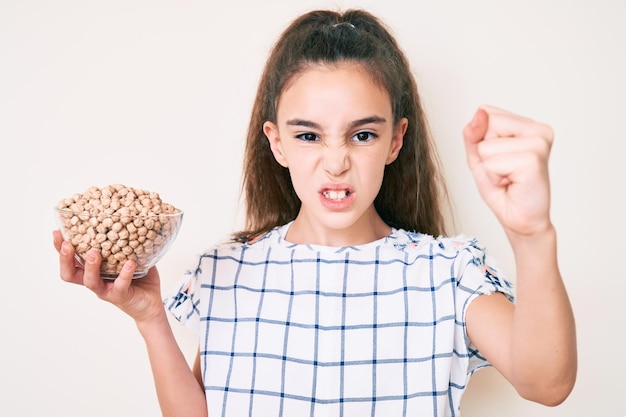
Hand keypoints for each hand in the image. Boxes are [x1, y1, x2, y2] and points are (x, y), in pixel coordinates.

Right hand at [53, 230, 165, 324]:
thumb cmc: (139, 279)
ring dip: (90, 267)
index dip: (59, 248)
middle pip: (70, 274)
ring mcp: (106, 290)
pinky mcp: (121, 296)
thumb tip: (127, 216)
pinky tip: (130, 263)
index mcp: (92, 270)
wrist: (150, 304)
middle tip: (68, 244)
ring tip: (94, 253)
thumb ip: (124, 241)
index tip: (57, 232)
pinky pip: (120, 285)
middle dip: (65, 259)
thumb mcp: (129, 256)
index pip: (70, 260)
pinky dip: (125, 273)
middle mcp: (95, 281)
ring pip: (90, 281)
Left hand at [463, 105, 553, 236]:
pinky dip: (494, 177)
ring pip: (487, 146)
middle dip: (485, 152)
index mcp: (528, 124)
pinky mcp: (533, 159)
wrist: (520, 219)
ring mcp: (538, 142)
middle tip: (503, 170)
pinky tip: (512, 183)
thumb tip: (480, 113)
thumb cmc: (502, 189)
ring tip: (508, 177)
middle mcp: (538, 129)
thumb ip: (474, 133)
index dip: (482, 140)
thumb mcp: (479, 157)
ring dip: (490, 167)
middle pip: (487, 124)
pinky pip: (492, 162)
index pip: (486, 112)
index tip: (499, 159)